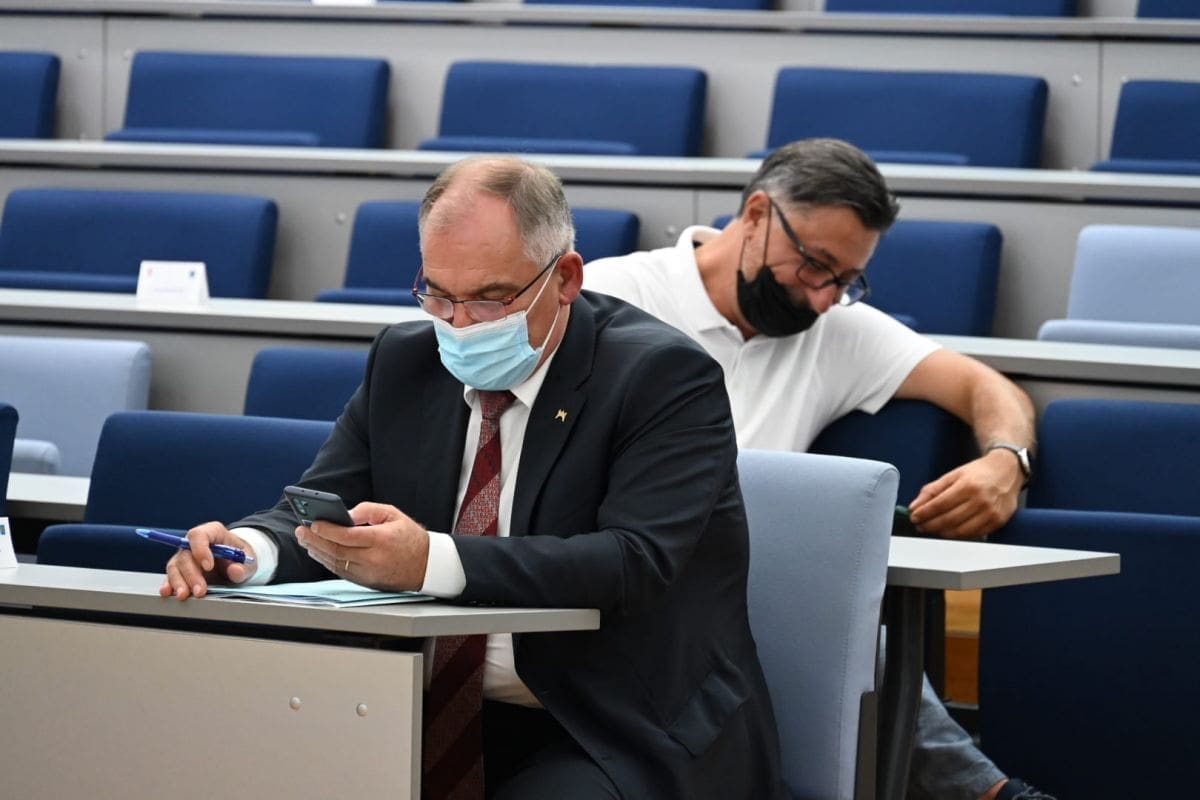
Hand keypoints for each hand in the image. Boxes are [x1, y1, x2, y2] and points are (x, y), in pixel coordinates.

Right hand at [159, 522, 257, 599]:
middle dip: (192, 574)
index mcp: (212, 532)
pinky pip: (171, 576)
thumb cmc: (239, 557)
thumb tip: (235, 571)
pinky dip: (169, 584)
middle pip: (186, 555)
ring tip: (184, 595)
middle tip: (199, 591)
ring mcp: (185, 556)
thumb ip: (243, 566)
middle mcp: (194, 543)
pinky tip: (168, 592)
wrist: (235, 562)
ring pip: (175, 566)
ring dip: (179, 582)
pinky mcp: (180, 570)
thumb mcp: (248, 560)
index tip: (208, 566)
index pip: (199, 535)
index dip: (200, 549)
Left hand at [296, 502, 428, 591]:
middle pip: (336, 551)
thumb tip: (345, 514)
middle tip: (301, 530)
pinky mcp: (365, 582)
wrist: (427, 566)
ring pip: (335, 563)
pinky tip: (319, 551)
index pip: (347, 536)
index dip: (327, 530)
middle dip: (315, 540)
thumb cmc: (410, 538)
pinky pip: (341, 571)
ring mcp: (368, 573)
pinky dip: (327, 561)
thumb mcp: (394, 514)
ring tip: (305, 539)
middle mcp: (373, 559)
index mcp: (382, 540)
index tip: (312, 522)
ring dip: (317, 551)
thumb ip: (368, 510)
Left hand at [907, 449, 1022, 538]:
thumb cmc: (978, 472)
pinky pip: (973, 534)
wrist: (1007, 470)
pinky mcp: (998, 522)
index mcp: (967, 486)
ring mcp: (991, 513)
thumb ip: (932, 490)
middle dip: (930, 525)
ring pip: (960, 531)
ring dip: (942, 533)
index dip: (924, 513)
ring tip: (932, 529)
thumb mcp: (953, 475)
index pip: (939, 505)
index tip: (913, 517)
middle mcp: (981, 500)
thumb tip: (915, 506)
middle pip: (949, 520)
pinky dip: (958, 535)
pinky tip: (949, 530)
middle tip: (919, 526)